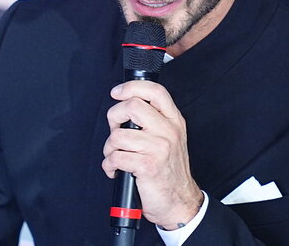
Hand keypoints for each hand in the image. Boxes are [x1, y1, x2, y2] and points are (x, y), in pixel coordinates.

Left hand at [102, 80, 203, 229]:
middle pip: (132, 106)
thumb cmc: (168, 171)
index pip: (155, 91)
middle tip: (116, 132)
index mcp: (173, 121)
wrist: (179, 202)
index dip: (131, 87)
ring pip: (118, 135)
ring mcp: (159, 148)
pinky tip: (116, 169)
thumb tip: (124, 104)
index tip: (117, 93)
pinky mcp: (148, 166)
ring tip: (116, 156)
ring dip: (109, 148)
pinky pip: (115, 157)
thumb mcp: (168, 139)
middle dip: (114, 118)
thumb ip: (152, 119)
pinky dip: (109, 165)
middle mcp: (169, 132)